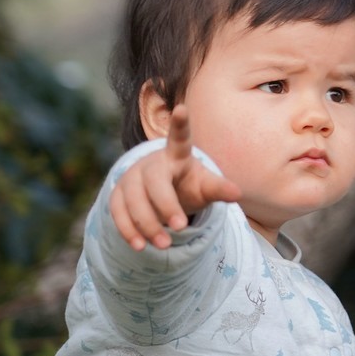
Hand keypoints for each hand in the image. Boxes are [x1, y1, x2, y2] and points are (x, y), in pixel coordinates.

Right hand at [109, 105, 239, 249]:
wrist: (162, 193)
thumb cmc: (187, 186)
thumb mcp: (205, 187)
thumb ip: (219, 189)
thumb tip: (238, 193)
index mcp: (177, 156)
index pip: (180, 139)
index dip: (180, 125)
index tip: (182, 109)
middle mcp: (151, 164)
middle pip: (155, 181)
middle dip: (165, 204)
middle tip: (180, 227)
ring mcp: (131, 178)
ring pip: (133, 199)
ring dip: (147, 223)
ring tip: (164, 245)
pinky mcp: (118, 195)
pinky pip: (117, 211)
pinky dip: (127, 229)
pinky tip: (139, 246)